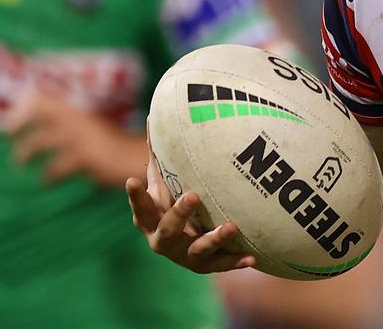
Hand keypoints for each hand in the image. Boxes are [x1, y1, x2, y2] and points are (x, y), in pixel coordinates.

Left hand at [3, 90, 146, 185]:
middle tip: (9, 137)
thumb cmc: (111, 147)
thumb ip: (69, 125)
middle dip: (18, 124)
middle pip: (39, 112)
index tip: (12, 124)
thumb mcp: (89, 129)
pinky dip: (48, 177)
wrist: (136, 160)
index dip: (23, 109)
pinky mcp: (86, 157)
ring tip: (20, 164)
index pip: (43, 98)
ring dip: (26, 153)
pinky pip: (56, 167)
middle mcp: (78, 119)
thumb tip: (43, 128)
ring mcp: (82, 137)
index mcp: (77, 112)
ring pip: (42, 141)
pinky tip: (47, 183)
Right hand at [126, 149, 255, 273]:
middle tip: (194, 195)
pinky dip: (235, 261)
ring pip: (197, 251)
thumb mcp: (163, 182)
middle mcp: (163, 241)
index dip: (136, 197)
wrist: (183, 244)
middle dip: (179, 214)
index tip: (132, 180)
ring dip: (214, 239)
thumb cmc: (170, 203)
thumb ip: (159, 157)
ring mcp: (184, 256)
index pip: (141, 209)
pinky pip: (221, 265)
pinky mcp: (205, 265)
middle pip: (168, 230)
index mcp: (150, 221)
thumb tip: (153, 117)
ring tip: (231, 226)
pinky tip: (251, 258)